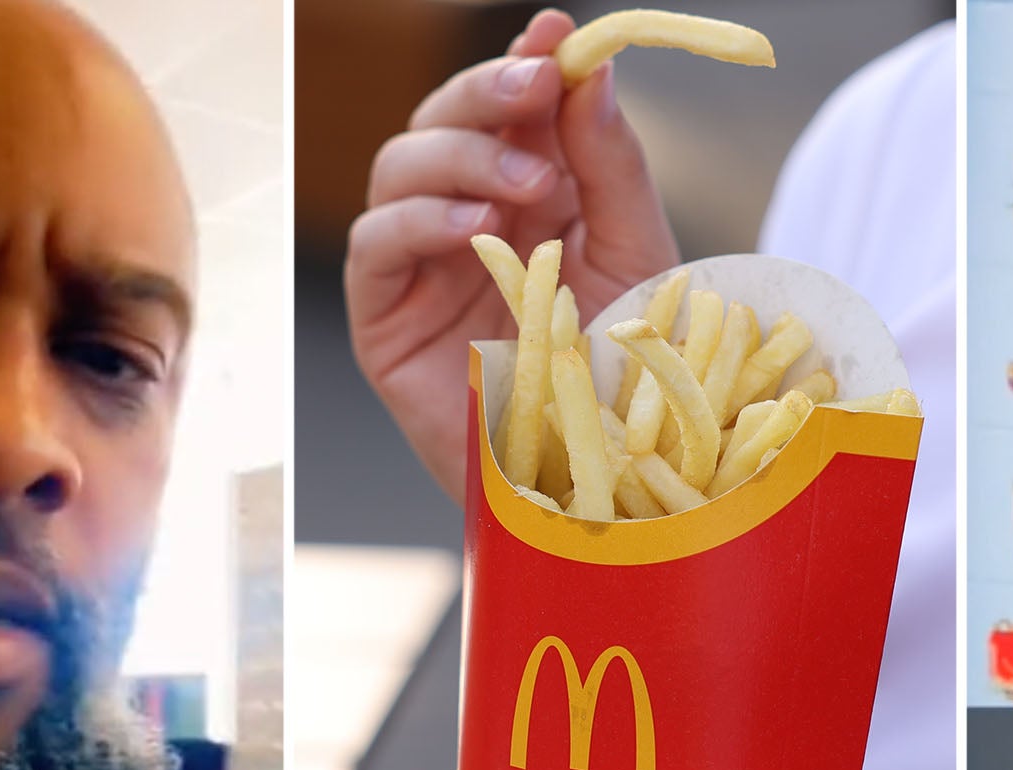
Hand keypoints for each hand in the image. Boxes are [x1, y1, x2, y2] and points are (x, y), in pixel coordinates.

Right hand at [345, 8, 681, 502]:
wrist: (601, 482)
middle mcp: (470, 220)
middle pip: (443, 120)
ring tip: (526, 187)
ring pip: (399, 166)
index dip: (523, 63)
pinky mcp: (384, 320)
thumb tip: (585, 64)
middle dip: (485, 92)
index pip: (509, 107)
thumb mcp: (636, 255)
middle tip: (535, 85)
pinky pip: (376, 244)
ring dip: (461, 157)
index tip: (555, 36)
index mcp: (533, 196)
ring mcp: (422, 267)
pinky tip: (475, 229)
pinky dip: (420, 219)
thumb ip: (609, 162)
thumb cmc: (622, 378)